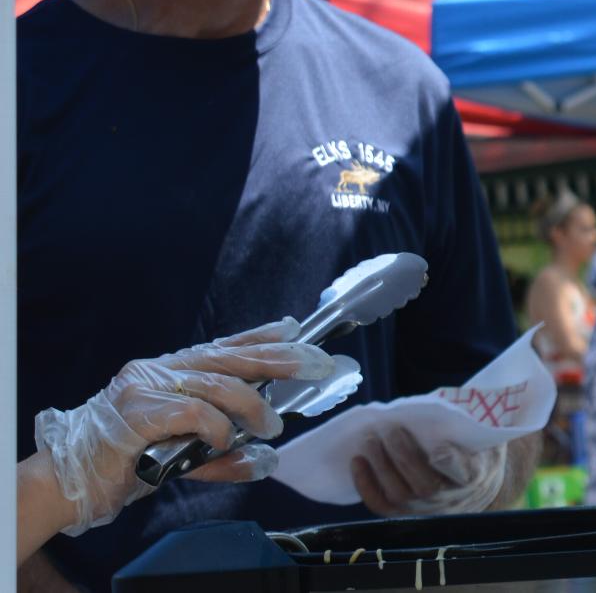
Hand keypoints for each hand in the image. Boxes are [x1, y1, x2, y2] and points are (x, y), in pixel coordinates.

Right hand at [32, 316, 338, 537]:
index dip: (260, 336)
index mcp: (168, 370)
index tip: (294, 329)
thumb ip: (220, 452)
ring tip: (274, 424)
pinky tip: (226, 441)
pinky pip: (193, 411)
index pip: (223, 345)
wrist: (64, 483)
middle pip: (229, 355)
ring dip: (252, 404)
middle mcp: (159, 369)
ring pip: (217, 382)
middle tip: (314, 363)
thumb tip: (264, 458)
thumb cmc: (122, 464)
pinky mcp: (138, 411)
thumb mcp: (181, 455)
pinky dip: (216, 427)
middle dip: (276, 357)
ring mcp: (146, 386)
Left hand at [350, 427, 505, 514]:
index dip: (450, 463)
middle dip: (403, 456)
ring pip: (399, 495)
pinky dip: (366, 485)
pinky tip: (357, 462)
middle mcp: (448, 499)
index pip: (463, 473)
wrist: (474, 490)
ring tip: (370, 440)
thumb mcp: (480, 440)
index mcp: (472, 476)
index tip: (439, 449)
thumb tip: (436, 420)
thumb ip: (464, 430)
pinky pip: (382, 505)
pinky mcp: (405, 514)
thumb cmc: (472, 454)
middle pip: (424, 485)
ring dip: (381, 466)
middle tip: (391, 429)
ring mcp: (425, 511)